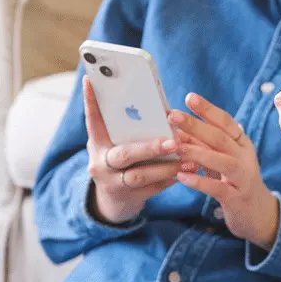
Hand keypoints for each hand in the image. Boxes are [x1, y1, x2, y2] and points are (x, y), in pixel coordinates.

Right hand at [83, 76, 183, 223]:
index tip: (93, 80)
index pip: (92, 120)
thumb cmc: (121, 161)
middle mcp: (100, 163)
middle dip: (150, 148)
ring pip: (140, 175)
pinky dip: (171, 178)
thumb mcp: (115, 144)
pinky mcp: (130, 198)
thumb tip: (158, 107)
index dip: (90, 101)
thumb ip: (128, 128)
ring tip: (190, 159)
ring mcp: (113, 183)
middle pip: (124, 154)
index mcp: (97, 143)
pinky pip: (153, 188)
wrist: (113, 201)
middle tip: (173, 142)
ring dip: (167, 167)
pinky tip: (188, 171)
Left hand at [168, 93, 278, 249]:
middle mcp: (245, 158)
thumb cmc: (234, 182)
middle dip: (196, 125)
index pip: (226, 122)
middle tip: (173, 115)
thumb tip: (177, 128)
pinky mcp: (237, 199)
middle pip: (221, 138)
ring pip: (222, 161)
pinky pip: (219, 189)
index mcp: (242, 144)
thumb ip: (203, 145)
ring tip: (175, 145)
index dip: (208, 110)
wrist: (257, 214)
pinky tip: (182, 177)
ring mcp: (243, 178)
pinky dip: (200, 182)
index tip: (189, 97)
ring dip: (197, 151)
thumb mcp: (220, 160)